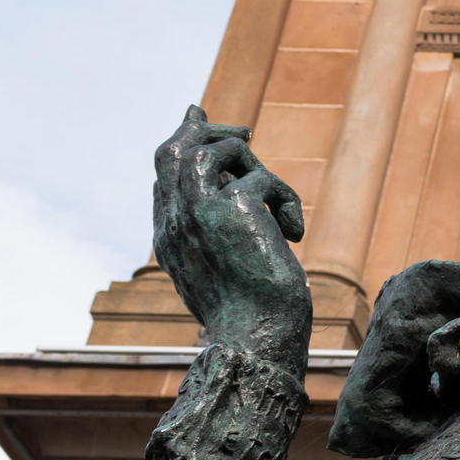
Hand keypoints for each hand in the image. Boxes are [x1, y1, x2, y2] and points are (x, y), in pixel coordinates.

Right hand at [152, 106, 311, 359]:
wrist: (258, 340)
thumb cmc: (250, 315)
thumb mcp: (224, 269)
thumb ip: (215, 231)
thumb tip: (235, 196)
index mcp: (169, 237)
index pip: (164, 177)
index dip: (182, 145)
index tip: (197, 119)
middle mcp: (175, 221)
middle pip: (171, 151)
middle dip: (205, 130)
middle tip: (245, 130)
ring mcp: (199, 212)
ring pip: (213, 150)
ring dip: (253, 164)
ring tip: (275, 199)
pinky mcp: (234, 208)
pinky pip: (263, 177)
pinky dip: (286, 200)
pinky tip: (294, 233)